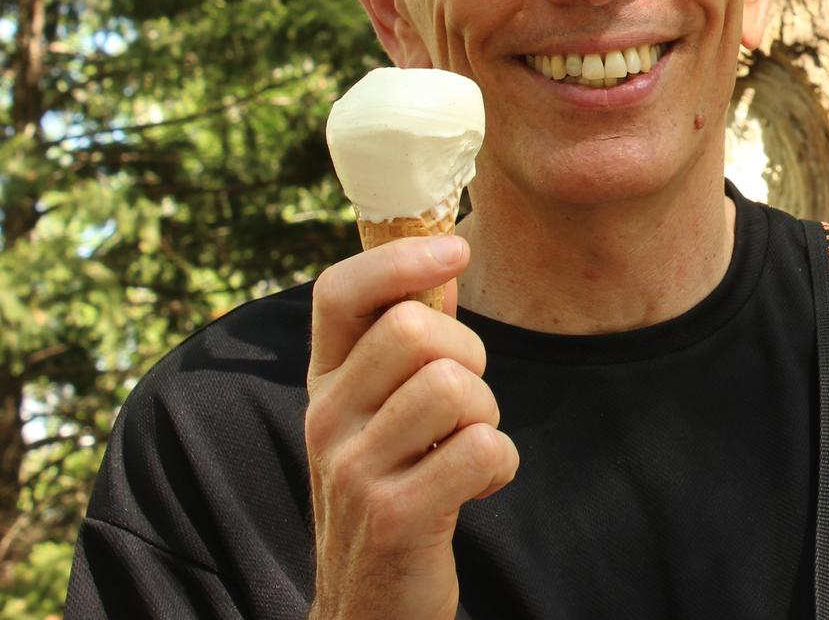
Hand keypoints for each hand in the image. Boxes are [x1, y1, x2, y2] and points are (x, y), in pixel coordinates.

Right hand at [303, 234, 518, 619]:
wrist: (369, 605)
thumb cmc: (391, 489)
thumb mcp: (377, 414)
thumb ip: (401, 343)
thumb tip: (442, 253)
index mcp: (323, 384)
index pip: (339, 293)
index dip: (400, 258)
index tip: (456, 249)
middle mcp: (325, 420)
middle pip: (414, 331)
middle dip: (469, 357)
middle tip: (467, 403)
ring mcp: (354, 471)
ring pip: (452, 388)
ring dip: (486, 416)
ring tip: (466, 448)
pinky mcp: (395, 516)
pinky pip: (481, 449)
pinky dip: (500, 466)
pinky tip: (476, 487)